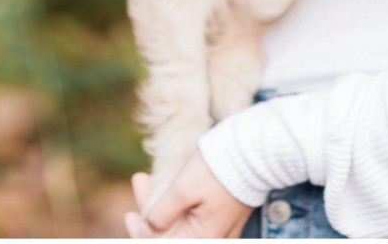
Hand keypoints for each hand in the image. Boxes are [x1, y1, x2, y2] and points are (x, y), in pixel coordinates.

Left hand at [125, 155, 252, 238]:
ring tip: (151, 178)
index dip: (141, 234)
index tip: (130, 215)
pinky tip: (171, 187)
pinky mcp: (229, 218)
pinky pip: (199, 220)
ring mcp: (223, 230)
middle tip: (141, 180)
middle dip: (151, 211)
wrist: (257, 152)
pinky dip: (181, 205)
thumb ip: (163, 213)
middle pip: (173, 234)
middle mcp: (213, 239)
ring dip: (164, 205)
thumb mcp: (184, 188)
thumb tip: (148, 229)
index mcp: (201, 239)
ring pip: (185, 225)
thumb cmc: (219, 169)